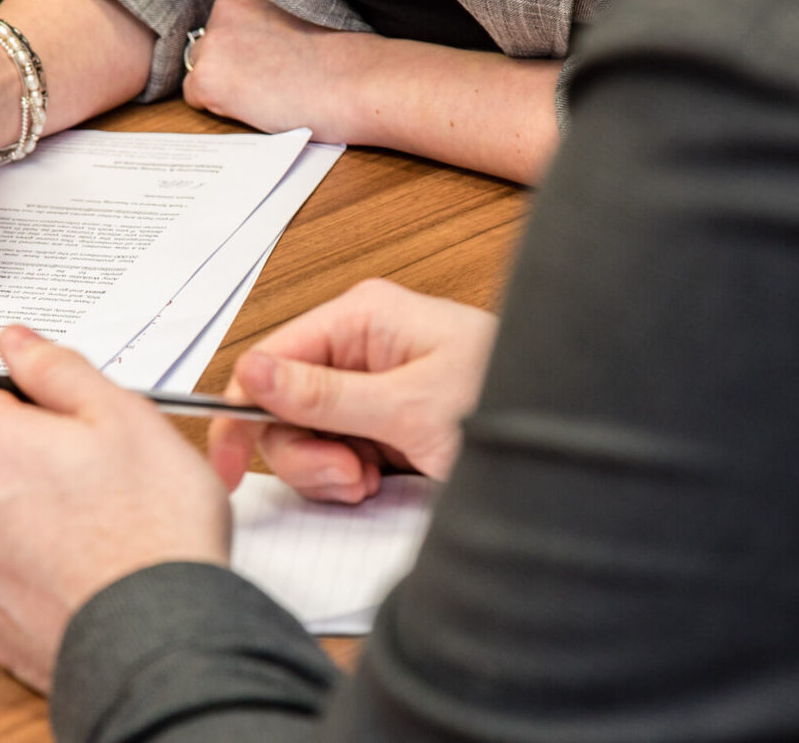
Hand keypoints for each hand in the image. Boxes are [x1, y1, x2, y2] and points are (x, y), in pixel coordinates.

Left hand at [0, 325, 228, 691]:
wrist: (162, 636)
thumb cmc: (154, 525)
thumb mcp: (124, 416)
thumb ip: (59, 371)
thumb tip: (16, 342)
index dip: (28, 402)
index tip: (70, 420)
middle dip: (34, 464)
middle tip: (103, 479)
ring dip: (34, 522)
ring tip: (102, 535)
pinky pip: (8, 581)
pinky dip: (39, 576)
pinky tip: (89, 577)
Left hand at [182, 0, 363, 141]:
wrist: (356, 82)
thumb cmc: (346, 56)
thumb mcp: (304, 13)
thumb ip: (272, 18)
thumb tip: (256, 43)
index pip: (231, 19)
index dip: (251, 44)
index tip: (274, 57)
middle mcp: (226, 5)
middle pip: (213, 42)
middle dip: (234, 62)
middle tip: (274, 78)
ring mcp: (214, 41)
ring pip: (202, 68)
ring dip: (226, 83)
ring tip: (268, 92)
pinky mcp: (207, 78)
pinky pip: (195, 98)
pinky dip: (220, 108)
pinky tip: (256, 105)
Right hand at [208, 279, 497, 503]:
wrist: (567, 439)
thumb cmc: (505, 402)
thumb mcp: (408, 408)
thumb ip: (325, 395)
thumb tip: (251, 373)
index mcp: (361, 318)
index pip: (269, 359)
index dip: (242, 413)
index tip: (232, 466)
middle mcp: (360, 345)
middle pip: (282, 404)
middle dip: (305, 451)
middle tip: (348, 476)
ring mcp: (371, 385)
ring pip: (306, 435)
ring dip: (329, 470)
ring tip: (374, 479)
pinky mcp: (384, 419)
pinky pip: (336, 451)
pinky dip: (349, 476)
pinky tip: (384, 480)